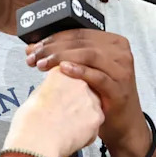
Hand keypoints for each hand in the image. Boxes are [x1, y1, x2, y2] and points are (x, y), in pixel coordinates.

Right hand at [4, 68, 103, 156]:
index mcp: (61, 73)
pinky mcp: (97, 117)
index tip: (60, 99)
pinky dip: (86, 133)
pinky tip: (72, 137)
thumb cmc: (29, 122)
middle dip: (77, 102)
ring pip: (92, 108)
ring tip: (66, 127)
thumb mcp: (34, 97)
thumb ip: (50, 91)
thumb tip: (54, 95)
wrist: (36, 141)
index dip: (65, 90)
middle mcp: (79, 81)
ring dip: (83, 116)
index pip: (70, 75)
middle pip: (84, 90)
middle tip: (63, 115)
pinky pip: (94, 126)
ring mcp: (91, 99)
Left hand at [26, 29, 149, 156]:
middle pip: (81, 42)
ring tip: (42, 64)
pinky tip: (62, 70)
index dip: (53, 37)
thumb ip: (67, 55)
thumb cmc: (100, 94)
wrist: (122, 124)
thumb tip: (33, 48)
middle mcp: (120, 52)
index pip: (78, 33)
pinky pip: (98, 76)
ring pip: (89, 55)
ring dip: (61, 57)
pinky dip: (79, 71)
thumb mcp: (87, 69)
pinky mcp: (119, 89)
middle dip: (53, 47)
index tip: (33, 46)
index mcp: (113, 42)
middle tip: (33, 55)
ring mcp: (122, 70)